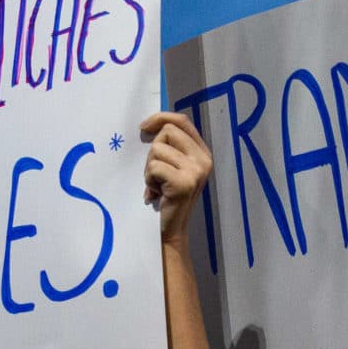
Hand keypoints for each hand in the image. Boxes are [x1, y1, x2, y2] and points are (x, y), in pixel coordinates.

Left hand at [139, 111, 213, 245]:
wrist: (172, 230)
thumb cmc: (167, 197)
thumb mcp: (172, 167)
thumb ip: (170, 147)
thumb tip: (150, 125)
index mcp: (203, 153)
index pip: (182, 121)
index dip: (161, 118)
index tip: (143, 127)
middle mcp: (204, 159)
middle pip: (167, 131)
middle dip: (153, 151)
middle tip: (156, 174)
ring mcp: (196, 171)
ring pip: (157, 149)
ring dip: (150, 169)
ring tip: (158, 186)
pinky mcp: (184, 182)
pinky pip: (154, 167)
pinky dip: (149, 180)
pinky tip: (157, 194)